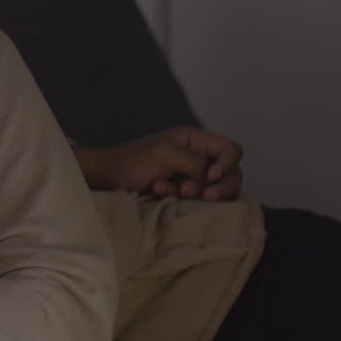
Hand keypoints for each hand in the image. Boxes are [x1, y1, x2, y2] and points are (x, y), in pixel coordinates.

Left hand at [74, 126, 243, 200]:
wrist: (109, 179)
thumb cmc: (132, 161)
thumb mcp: (163, 154)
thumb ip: (193, 160)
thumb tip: (212, 175)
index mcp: (195, 139)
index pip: (231, 149)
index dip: (227, 164)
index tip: (209, 176)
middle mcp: (198, 156)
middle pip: (232, 173)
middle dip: (219, 186)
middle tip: (200, 195)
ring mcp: (193, 176)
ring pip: (217, 190)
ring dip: (199, 193)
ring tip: (176, 191)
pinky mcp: (185, 193)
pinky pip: (199, 201)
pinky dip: (184, 199)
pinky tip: (162, 191)